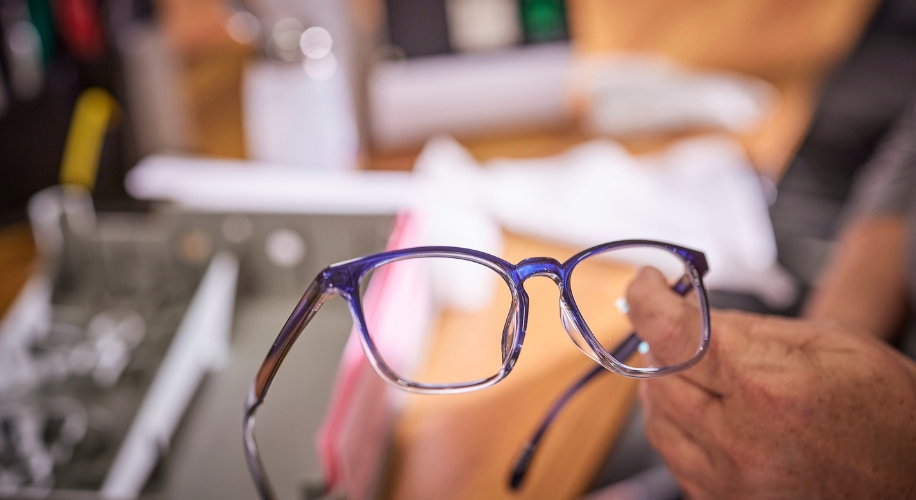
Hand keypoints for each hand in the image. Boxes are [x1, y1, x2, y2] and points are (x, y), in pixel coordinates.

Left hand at [627, 267, 915, 498]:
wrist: (913, 480)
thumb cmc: (886, 412)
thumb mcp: (828, 342)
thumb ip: (746, 326)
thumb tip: (686, 307)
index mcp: (766, 388)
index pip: (671, 334)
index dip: (647, 300)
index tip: (646, 285)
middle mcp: (740, 441)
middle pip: (656, 375)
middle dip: (663, 343)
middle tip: (683, 328)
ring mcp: (730, 480)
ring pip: (656, 419)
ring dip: (665, 386)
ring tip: (699, 373)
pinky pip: (673, 456)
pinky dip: (679, 427)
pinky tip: (709, 415)